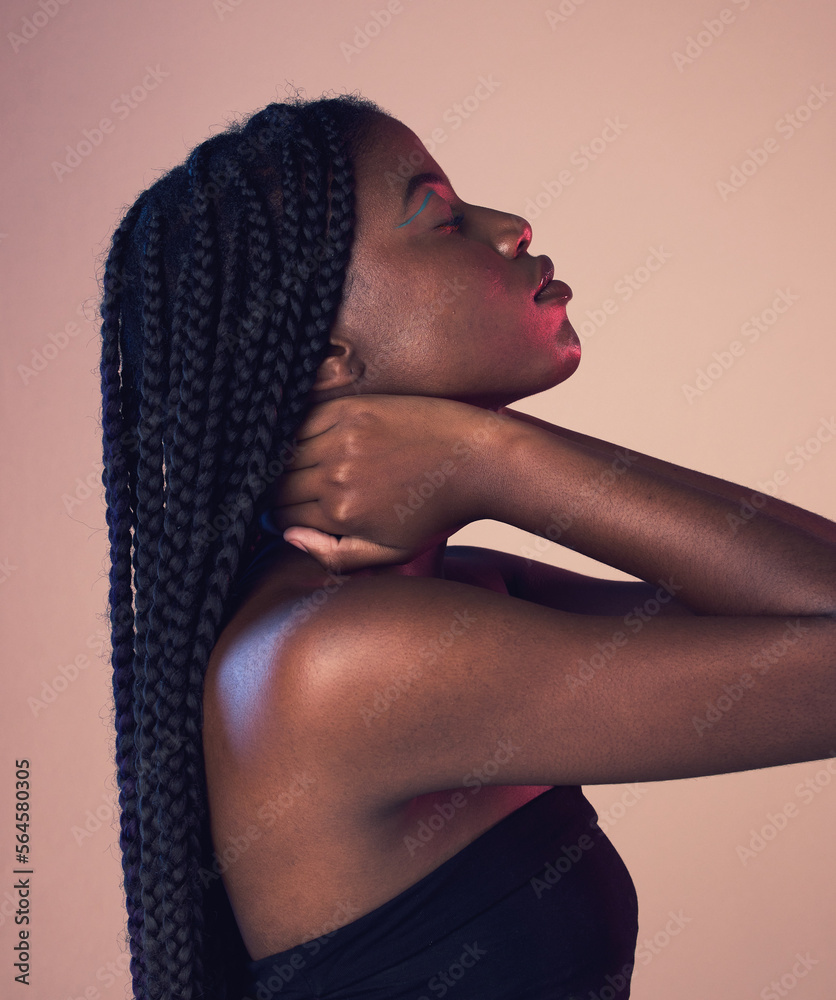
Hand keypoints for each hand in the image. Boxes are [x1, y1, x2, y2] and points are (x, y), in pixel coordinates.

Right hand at [268, 394, 508, 571]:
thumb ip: (334, 555)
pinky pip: (303, 417)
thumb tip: (287, 536)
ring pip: (283, 451)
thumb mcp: (392, 553)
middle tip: (289, 489)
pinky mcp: (353, 408)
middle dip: (276, 491)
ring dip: (282, 460)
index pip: (282, 516)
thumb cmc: (436, 513)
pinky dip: (295, 428)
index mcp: (342, 514)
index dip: (280, 517)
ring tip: (296, 464)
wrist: (477, 463)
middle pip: (276, 484)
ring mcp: (343, 437)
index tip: (289, 511)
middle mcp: (335, 475)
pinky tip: (306, 436)